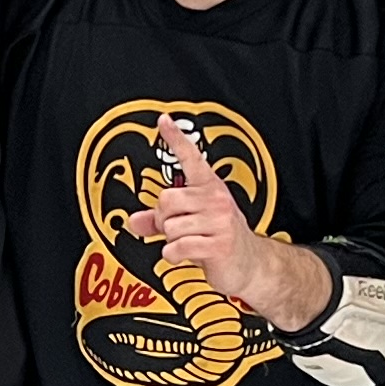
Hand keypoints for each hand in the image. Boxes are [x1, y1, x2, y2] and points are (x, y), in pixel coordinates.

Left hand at [129, 115, 332, 326]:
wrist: (250, 265)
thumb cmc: (220, 240)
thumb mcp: (191, 223)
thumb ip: (160, 220)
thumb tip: (134, 221)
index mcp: (210, 187)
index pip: (191, 157)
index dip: (175, 138)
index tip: (163, 120)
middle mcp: (216, 199)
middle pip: (166, 200)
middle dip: (164, 220)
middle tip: (177, 230)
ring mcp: (220, 220)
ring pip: (169, 227)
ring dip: (171, 241)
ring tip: (190, 243)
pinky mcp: (219, 244)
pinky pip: (177, 247)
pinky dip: (174, 256)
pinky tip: (189, 255)